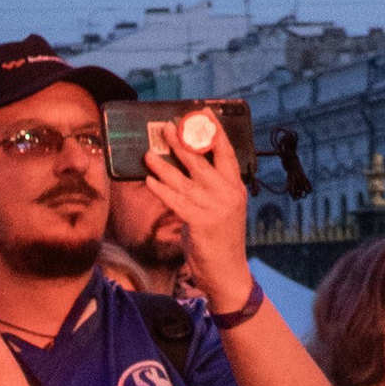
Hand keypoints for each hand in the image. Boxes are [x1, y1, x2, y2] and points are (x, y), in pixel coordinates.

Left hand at [142, 112, 253, 316]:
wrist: (227, 273)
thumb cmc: (221, 240)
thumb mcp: (222, 208)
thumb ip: (210, 188)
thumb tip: (185, 166)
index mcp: (236, 187)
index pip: (226, 152)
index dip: (214, 130)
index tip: (202, 112)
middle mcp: (227, 194)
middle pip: (201, 161)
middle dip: (181, 142)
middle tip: (165, 127)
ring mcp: (215, 208)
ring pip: (184, 180)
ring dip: (163, 165)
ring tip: (148, 153)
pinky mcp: (200, 223)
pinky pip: (175, 201)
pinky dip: (161, 190)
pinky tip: (150, 181)